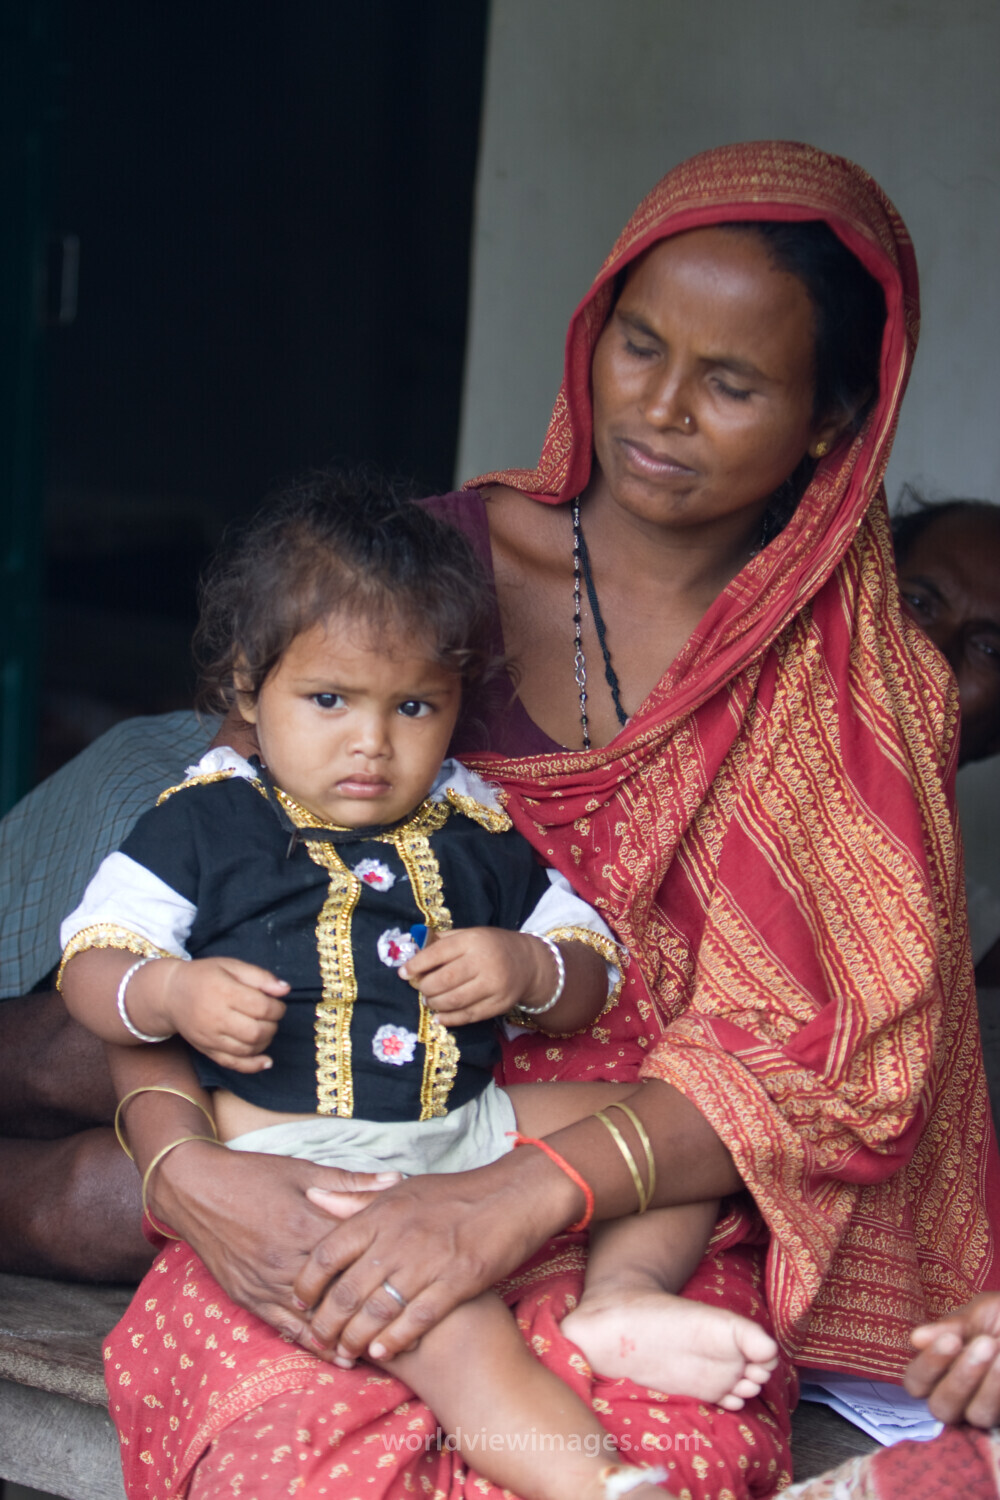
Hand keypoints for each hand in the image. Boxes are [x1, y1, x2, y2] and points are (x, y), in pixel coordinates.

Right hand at [133, 956, 288, 1071]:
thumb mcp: (231, 966)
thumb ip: (260, 977)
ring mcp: (210, 1037)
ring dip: (265, 1041)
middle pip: (257, 1031)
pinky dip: (253, 1065)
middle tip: (271, 1016)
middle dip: (273, 1025)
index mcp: (224, 992)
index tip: (277, 1003)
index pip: (262, 1007)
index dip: (278, 1007)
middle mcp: (216, 1018)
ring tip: (263, 1028)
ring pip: (248, 1049)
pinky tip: (266, 1061)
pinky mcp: (207, 1050)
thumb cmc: (204, 976)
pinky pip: (233, 1064)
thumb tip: (285, 990)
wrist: (170, 994)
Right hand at [151, 1137, 399, 1343]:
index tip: (414, 1284)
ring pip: (311, 1319)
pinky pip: (282, 1327)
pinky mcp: (246, 1296)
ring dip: (342, 1337)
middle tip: (405, 1330)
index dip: (383, 1270)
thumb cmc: (253, 1175)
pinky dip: (310, 1343)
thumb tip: (398, 1181)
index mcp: (303, 1224)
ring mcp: (263, 1282)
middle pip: (335, 1293)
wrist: (196, 1189)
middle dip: (367, 1311)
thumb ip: (352, 1182)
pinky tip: (333, 1356)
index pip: (353, 1255)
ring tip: (376, 1350)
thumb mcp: (304, 1171)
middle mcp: (284, 1259)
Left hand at [291, 1144, 580, 1363]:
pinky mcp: (458, 1279)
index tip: (299, 1302)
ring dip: (356, 1337)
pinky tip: (382, 1352)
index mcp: (382, 1212)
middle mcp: (399, 1236)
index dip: (307, 1283)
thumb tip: (311, 1199)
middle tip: (319, 1341)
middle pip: (347, 1289)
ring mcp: (429, 1259)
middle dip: (326, 1322)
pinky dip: (395, 1339)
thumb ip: (355, 1199)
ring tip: (346, 1354)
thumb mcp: (402, 1190)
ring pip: (378, 1309)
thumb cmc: (455, 1194)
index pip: (327, 1252)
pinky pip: (417, 1318)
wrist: (513, 1195)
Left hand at [399, 928, 553, 1024]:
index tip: (404, 973)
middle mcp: (484, 962)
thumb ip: (442, 942)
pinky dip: (450, 1019)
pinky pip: (469, 1015)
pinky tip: (440, 1017)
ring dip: (435, 1003)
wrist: (528, 963)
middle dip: (426, 987)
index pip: (438, 953)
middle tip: (420, 989)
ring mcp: (494, 985)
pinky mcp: (499, 1004)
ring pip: (455, 1000)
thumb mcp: (469, 935)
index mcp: (473, 941)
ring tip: (429, 1000)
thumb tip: (413, 953)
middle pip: (445, 980)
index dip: (417, 965)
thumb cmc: (491, 946)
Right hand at [904, 1292, 999, 1424]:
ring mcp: (986, 1410)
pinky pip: (997, 1417)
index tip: (951, 1339)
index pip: (917, 1381)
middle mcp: (960, 1395)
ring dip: (987, 1383)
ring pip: (973, 1415)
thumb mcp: (982, 1312)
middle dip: (959, 1377)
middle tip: (984, 1344)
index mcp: (943, 1366)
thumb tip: (915, 1339)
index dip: (929, 1365)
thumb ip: (952, 1327)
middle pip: (940, 1407)